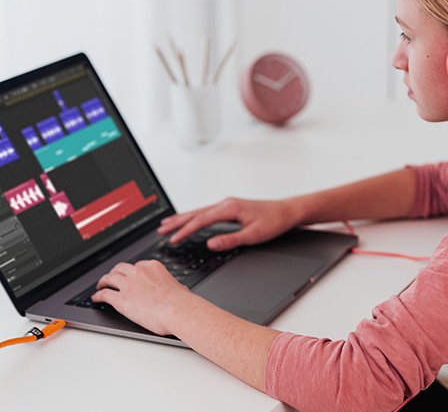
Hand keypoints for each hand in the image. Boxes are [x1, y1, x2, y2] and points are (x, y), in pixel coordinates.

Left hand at [92, 260, 191, 335]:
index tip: (129, 275)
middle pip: (120, 268)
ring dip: (103, 281)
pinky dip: (98, 295)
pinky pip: (104, 294)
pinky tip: (96, 298)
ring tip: (100, 286)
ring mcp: (129, 285)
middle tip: (111, 278)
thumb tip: (182, 291)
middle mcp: (139, 272)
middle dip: (114, 272)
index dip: (131, 271)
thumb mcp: (181, 289)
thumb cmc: (182, 303)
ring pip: (109, 278)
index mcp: (153, 267)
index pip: (137, 265)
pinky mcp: (121, 300)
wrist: (177, 311)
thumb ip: (176, 288)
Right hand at [157, 197, 301, 250]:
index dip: (185, 230)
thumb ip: (231, 240)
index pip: (201, 220)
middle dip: (177, 222)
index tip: (173, 239)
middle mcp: (226, 204)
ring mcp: (227, 205)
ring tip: (167, 224)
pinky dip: (194, 217)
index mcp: (229, 208)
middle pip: (195, 213)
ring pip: (199, 211)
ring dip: (183, 218)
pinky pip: (206, 212)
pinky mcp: (230, 208)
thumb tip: (210, 243)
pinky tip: (189, 220)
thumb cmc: (274, 221)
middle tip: (160, 229)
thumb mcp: (253, 235)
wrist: (287, 212)